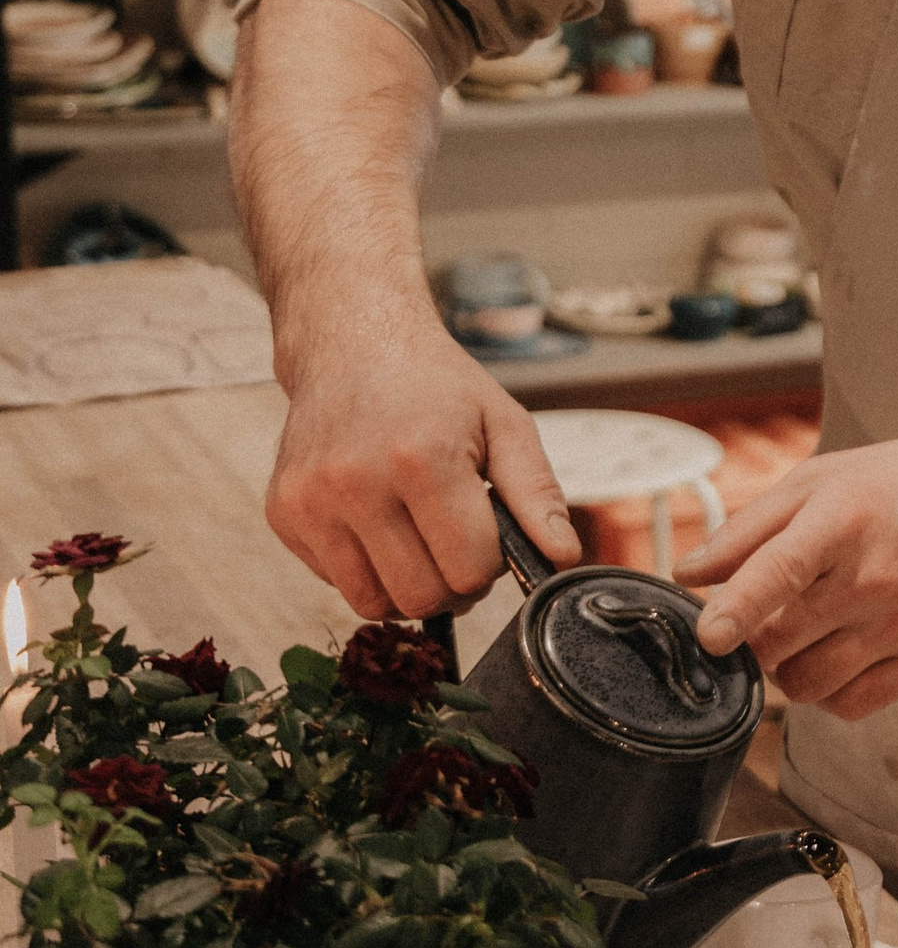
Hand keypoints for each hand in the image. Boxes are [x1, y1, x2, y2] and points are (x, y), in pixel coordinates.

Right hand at [268, 318, 578, 618]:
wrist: (352, 344)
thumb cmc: (435, 386)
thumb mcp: (504, 424)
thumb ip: (537, 494)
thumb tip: (563, 558)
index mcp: (422, 458)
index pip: (470, 571)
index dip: (490, 566)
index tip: (487, 537)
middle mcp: (357, 482)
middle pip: (422, 597)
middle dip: (452, 585)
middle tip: (456, 545)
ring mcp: (311, 500)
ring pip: (373, 603)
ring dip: (407, 587)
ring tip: (420, 540)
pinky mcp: (283, 513)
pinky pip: (335, 583)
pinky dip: (365, 570)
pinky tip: (377, 524)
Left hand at [680, 431, 897, 718]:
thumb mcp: (821, 481)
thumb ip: (749, 528)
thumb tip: (690, 572)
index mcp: (841, 521)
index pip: (781, 570)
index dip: (739, 608)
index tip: (709, 635)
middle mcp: (874, 577)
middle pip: (781, 641)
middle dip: (751, 640)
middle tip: (757, 621)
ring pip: (809, 683)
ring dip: (786, 671)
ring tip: (801, 637)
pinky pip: (852, 705)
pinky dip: (828, 694)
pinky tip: (834, 658)